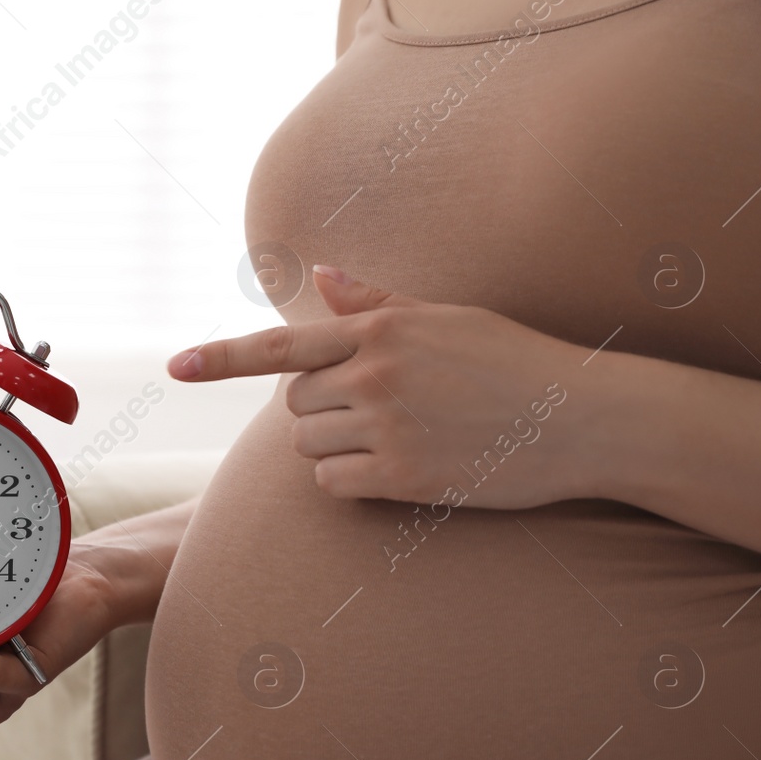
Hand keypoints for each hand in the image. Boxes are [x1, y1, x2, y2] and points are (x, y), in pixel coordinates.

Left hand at [167, 266, 594, 509]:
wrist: (585, 418)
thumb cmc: (518, 361)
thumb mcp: (448, 318)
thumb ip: (374, 302)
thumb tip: (315, 277)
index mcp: (381, 329)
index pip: (280, 345)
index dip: (221, 358)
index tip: (175, 367)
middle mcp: (375, 374)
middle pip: (293, 403)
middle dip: (320, 409)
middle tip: (381, 409)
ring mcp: (388, 427)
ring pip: (307, 445)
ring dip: (334, 445)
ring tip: (399, 436)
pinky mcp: (402, 477)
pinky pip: (333, 482)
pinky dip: (351, 481)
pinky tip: (399, 469)